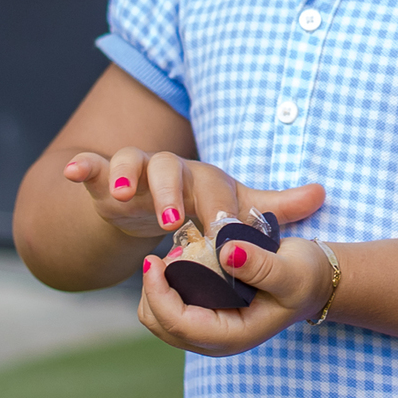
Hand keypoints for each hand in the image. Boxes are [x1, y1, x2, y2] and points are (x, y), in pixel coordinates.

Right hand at [62, 146, 323, 242]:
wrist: (152, 204)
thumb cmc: (200, 206)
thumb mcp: (235, 206)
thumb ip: (274, 206)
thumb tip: (322, 193)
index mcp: (204, 179)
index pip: (214, 189)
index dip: (218, 211)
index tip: (224, 236)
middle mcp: (170, 170)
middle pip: (172, 169)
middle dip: (172, 194)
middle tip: (173, 222)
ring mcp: (135, 172)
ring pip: (131, 161)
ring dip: (127, 175)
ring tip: (123, 196)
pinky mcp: (105, 179)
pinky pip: (93, 166)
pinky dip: (82, 166)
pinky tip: (74, 172)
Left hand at [138, 230, 339, 356]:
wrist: (312, 281)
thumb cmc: (304, 277)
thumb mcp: (291, 269)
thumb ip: (261, 265)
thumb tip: (227, 253)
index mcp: (233, 336)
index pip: (179, 323)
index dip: (158, 293)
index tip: (153, 259)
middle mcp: (216, 340)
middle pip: (160, 325)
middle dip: (153, 291)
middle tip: (167, 253)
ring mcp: (208, 332)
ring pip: (159, 318)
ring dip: (157, 288)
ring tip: (176, 255)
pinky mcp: (204, 317)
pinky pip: (169, 307)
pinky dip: (166, 286)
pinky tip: (182, 261)